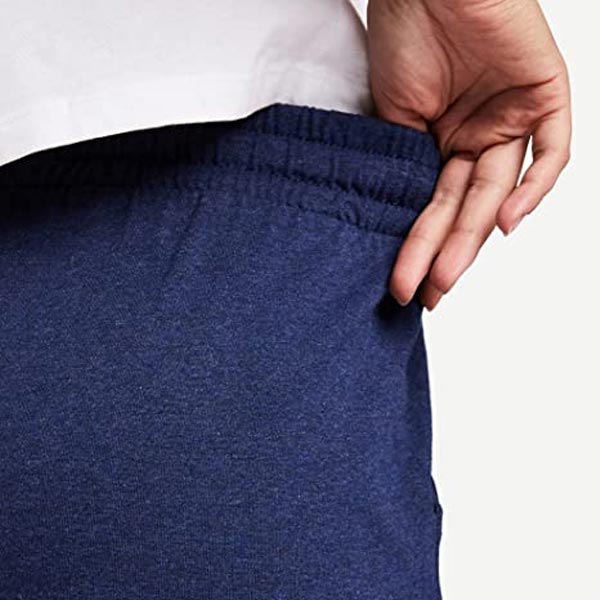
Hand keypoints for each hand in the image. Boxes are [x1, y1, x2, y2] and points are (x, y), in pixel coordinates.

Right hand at [367, 0, 570, 308]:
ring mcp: (511, 117)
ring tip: (444, 277)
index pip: (438, 205)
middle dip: (442, 253)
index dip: (423, 246)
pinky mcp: (544, 94)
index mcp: (444, 141)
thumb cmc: (401, 34)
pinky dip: (535, 188)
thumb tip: (401, 217)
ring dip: (471, 235)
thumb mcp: (394, 119)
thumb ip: (407, 168)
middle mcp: (480, 135)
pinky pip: (551, 151)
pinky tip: (506, 226)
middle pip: (464, 206)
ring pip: (497, 190)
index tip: (406, 282)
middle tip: (424, 292)